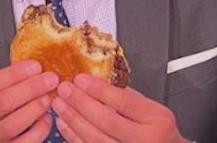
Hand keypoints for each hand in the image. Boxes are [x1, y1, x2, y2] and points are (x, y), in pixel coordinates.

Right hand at [0, 61, 57, 142]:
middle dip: (30, 88)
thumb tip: (35, 68)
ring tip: (49, 98)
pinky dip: (39, 129)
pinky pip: (25, 142)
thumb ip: (5, 82)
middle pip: (3, 102)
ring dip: (35, 109)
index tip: (36, 66)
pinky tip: (47, 118)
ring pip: (13, 124)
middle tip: (50, 79)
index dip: (15, 73)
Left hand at [53, 74, 186, 142]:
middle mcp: (146, 140)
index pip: (124, 102)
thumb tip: (94, 80)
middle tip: (64, 89)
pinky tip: (63, 122)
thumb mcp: (151, 109)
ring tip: (59, 104)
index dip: (99, 90)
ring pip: (95, 139)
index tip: (80, 79)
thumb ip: (126, 96)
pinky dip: (73, 136)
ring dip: (73, 119)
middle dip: (81, 103)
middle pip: (107, 121)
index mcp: (157, 120)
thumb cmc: (158, 130)